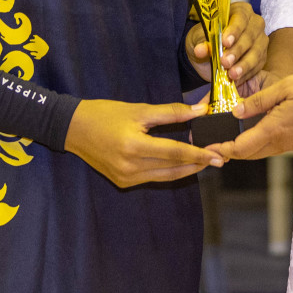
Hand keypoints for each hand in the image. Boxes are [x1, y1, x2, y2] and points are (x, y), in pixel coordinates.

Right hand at [64, 98, 223, 187]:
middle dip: (198, 163)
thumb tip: (199, 110)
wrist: (73, 129)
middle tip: (219, 157)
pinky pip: (153, 178)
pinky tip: (181, 162)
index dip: (199, 154)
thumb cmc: (105, 114)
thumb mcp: (139, 109)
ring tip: (204, 160)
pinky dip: (169, 171)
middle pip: (173, 167)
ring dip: (186, 168)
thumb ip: (171, 112)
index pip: (175, 153)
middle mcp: (130, 167)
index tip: (219, 155)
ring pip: (165, 176)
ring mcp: (126, 178)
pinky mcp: (123, 182)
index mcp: (134, 146)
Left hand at [188, 2, 268, 93]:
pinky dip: (246, 74)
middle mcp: (254, 24)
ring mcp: (260, 41)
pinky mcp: (261, 57)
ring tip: (232, 74)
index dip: (234, 30)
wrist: (208, 52)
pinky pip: (257, 66)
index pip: (241, 18)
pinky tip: (236, 80)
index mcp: (240, 11)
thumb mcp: (198, 38)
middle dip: (237, 50)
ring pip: (256, 52)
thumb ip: (201, 42)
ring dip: (243, 65)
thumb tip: (200, 49)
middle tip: (225, 62)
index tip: (225, 42)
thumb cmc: (205, 38)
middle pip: (249, 36)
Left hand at [214, 68, 292, 160]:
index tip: (205, 148)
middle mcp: (283, 143)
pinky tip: (256, 130)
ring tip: (228, 137)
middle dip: (228, 151)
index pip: (240, 148)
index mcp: (275, 130)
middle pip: (249, 154)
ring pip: (262, 151)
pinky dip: (260, 143)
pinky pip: (275, 146)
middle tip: (211, 144)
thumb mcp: (287, 87)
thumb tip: (235, 112)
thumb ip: (259, 101)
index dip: (221, 149)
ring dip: (244, 148)